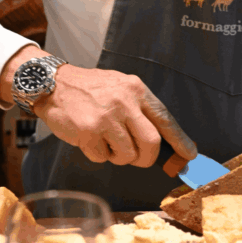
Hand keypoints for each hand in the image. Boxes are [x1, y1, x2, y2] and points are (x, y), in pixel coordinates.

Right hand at [0, 47, 196, 166]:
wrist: (53, 84)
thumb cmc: (90, 90)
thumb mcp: (121, 88)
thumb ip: (141, 110)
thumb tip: (164, 140)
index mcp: (137, 90)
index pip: (165, 119)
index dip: (180, 141)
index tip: (188, 155)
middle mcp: (124, 102)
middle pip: (151, 144)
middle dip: (146, 158)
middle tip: (137, 158)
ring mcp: (106, 117)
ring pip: (128, 155)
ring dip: (119, 157)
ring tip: (107, 142)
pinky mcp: (89, 131)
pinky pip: (103, 158)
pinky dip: (99, 155)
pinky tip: (90, 140)